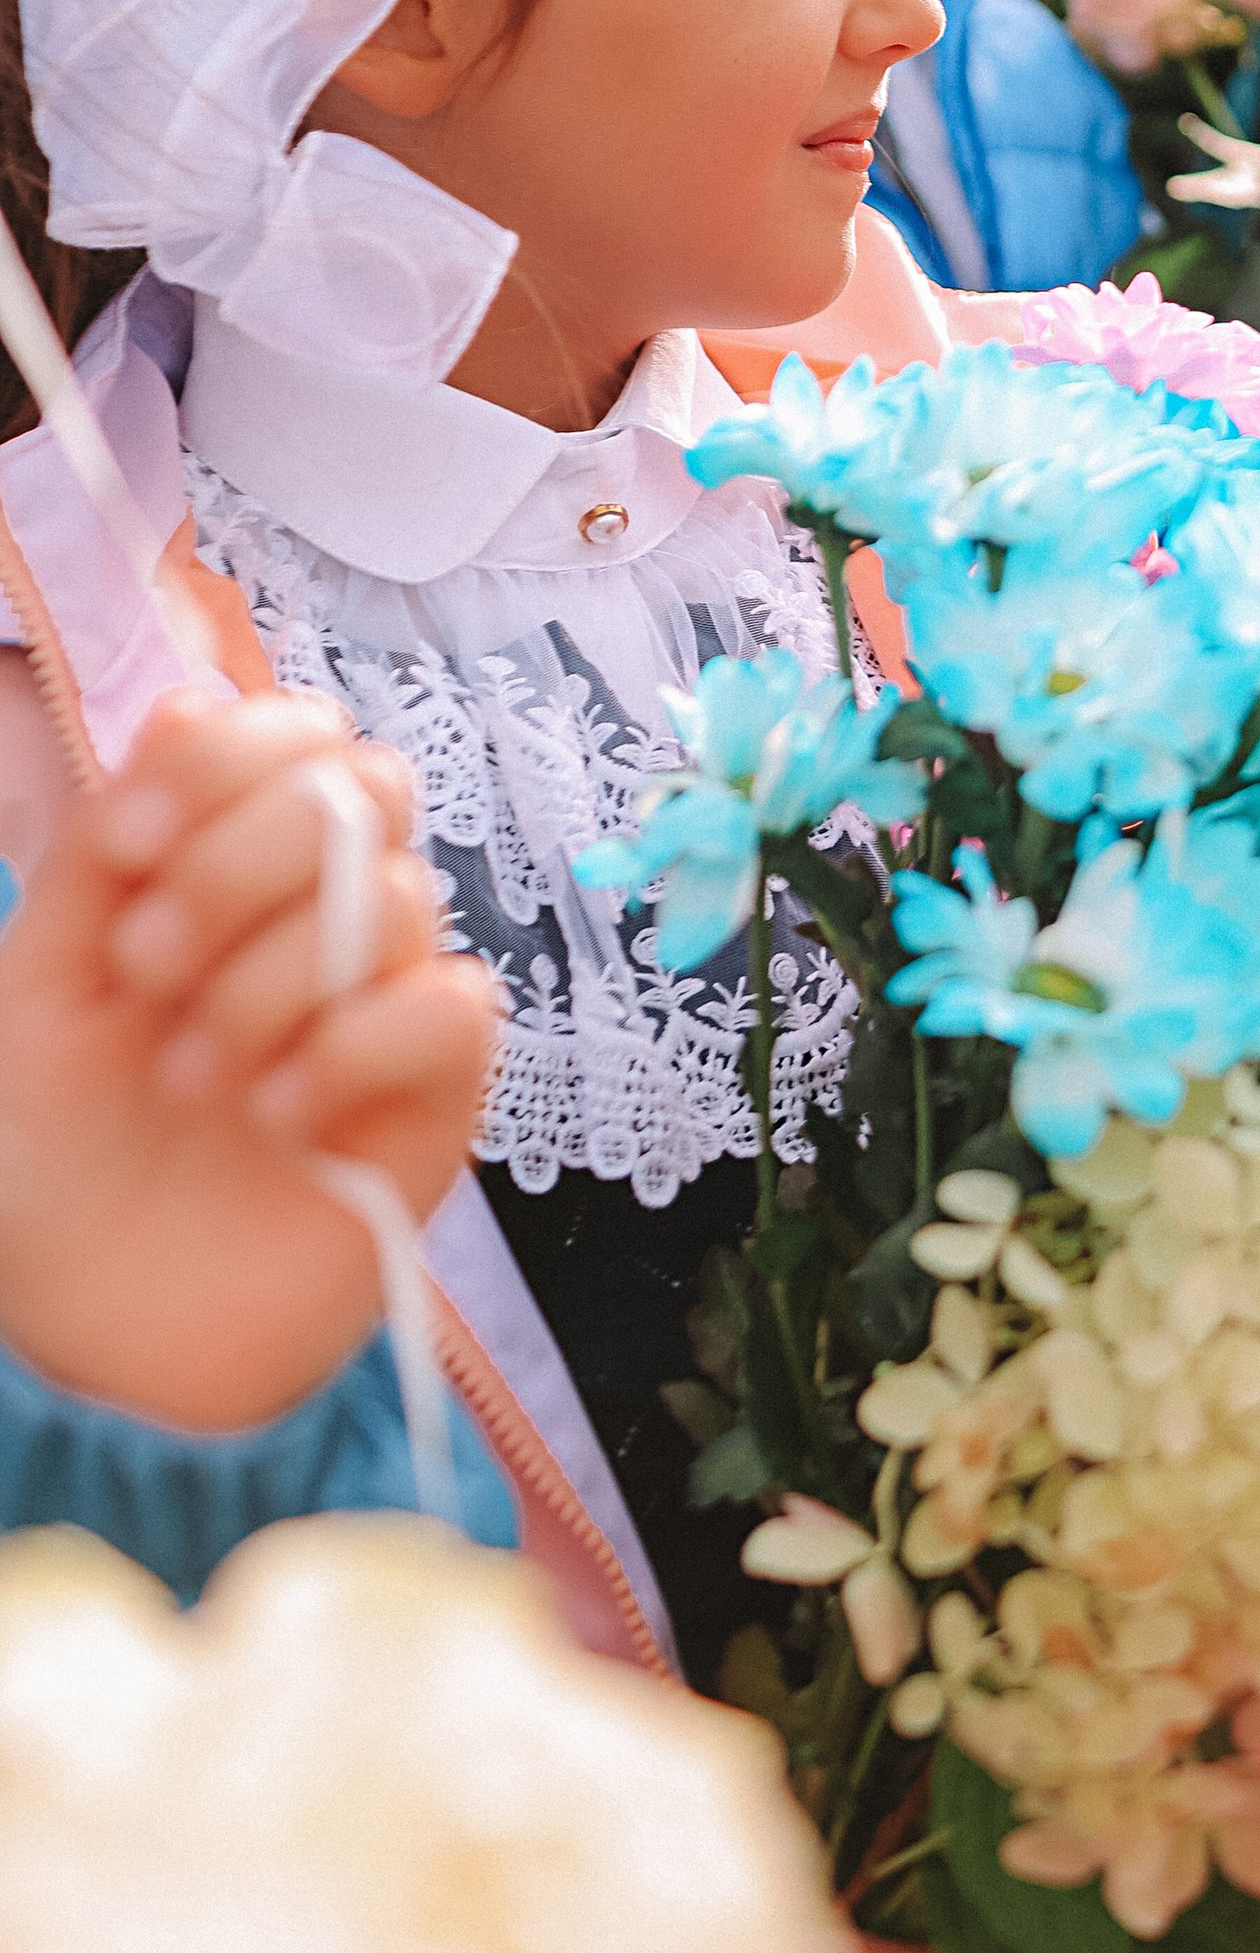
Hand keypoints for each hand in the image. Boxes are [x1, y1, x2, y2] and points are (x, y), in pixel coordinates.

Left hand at [0, 690, 498, 1432]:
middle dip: (242, 863)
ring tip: (191, 1076)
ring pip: (396, 900)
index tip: (135, 839)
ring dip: (268, 985)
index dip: (228, 759)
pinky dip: (350, 1051)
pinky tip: (277, 1119)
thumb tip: (187, 702)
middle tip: (148, 966)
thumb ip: (109, 847)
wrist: (88, 1326)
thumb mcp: (40, 985)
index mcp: (234, 862)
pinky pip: (450, 1006)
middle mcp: (327, 909)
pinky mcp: (439, 1090)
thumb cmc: (55, 1147)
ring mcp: (390, 993)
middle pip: (364, 786)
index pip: (297, 734)